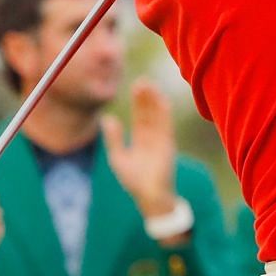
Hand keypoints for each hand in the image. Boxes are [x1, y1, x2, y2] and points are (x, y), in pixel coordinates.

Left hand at [102, 79, 180, 220]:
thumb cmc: (134, 181)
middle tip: (143, 80)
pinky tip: (160, 98)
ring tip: (149, 84)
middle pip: (149, 113)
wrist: (150, 196)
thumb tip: (107, 119)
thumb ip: (113, 139)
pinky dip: (163, 111)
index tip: (137, 86)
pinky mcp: (167, 144)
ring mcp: (162, 140)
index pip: (141, 117)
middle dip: (146, 98)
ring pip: (157, 115)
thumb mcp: (118, 158)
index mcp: (142, 142)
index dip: (139, 103)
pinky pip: (166, 123)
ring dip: (154, 100)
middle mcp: (153, 138)